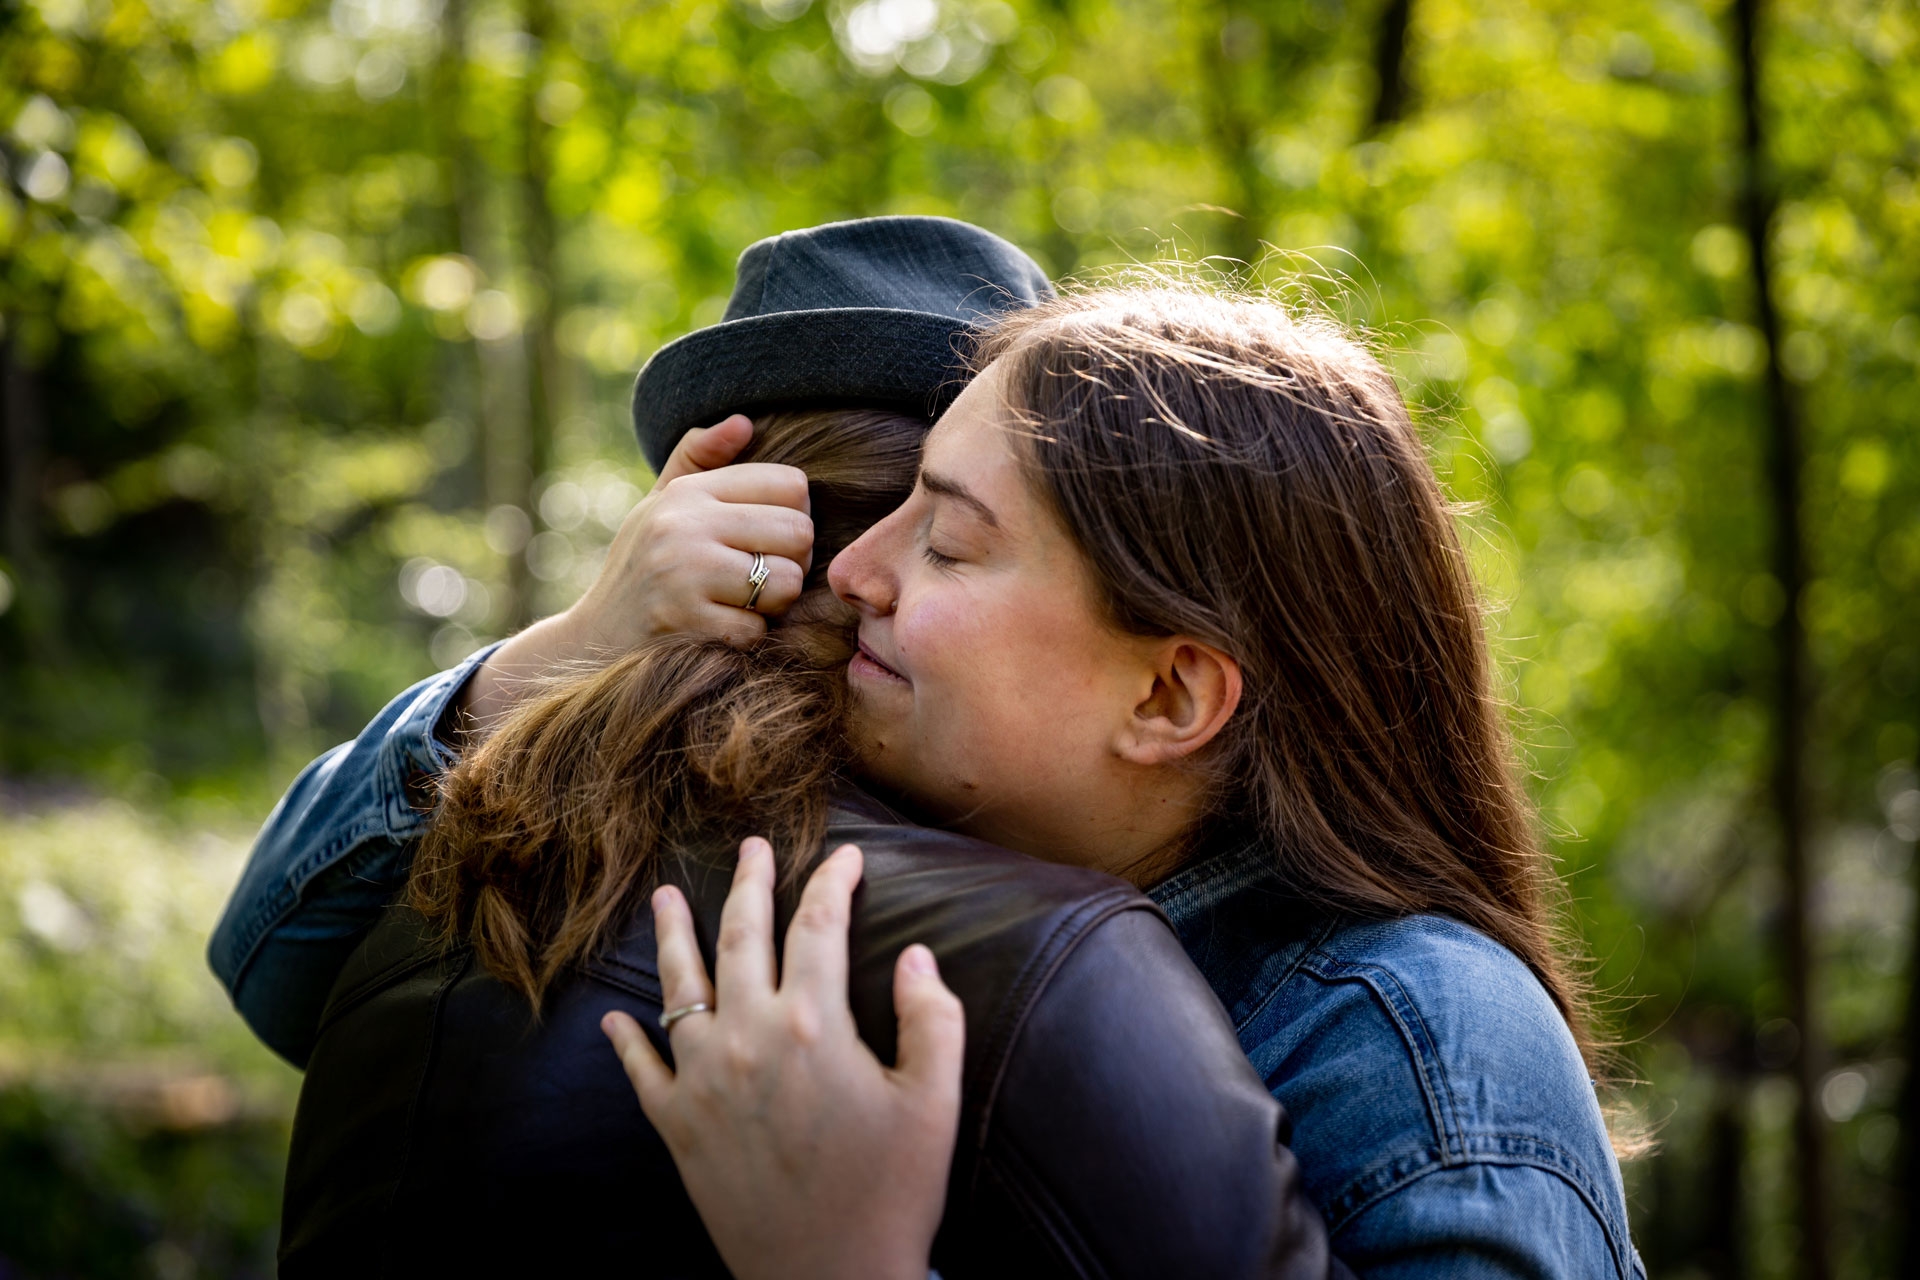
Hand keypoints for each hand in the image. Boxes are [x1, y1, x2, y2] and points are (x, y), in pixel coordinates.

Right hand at [455, 415, 813, 737]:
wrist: (593, 640)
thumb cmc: (641, 568)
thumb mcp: (659, 504)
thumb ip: (699, 458)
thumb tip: (745, 422)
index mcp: (687, 492)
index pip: (790, 485)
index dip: (794, 515)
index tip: (768, 538)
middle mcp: (684, 524)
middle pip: (798, 532)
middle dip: (792, 562)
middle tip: (763, 577)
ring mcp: (683, 573)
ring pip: (787, 582)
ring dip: (774, 604)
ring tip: (742, 603)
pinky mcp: (686, 622)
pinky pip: (758, 629)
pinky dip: (746, 637)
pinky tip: (719, 630)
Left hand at [601, 838, 964, 1279]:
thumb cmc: (892, 1195)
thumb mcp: (936, 1103)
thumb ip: (932, 1018)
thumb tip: (917, 956)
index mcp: (813, 1024)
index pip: (820, 925)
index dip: (835, 881)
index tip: (848, 857)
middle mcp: (748, 1037)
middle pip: (744, 935)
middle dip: (750, 883)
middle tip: (751, 847)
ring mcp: (703, 1081)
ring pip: (680, 987)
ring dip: (674, 936)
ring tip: (666, 898)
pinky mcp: (677, 1127)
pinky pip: (642, 1069)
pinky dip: (628, 1041)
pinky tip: (616, 1019)